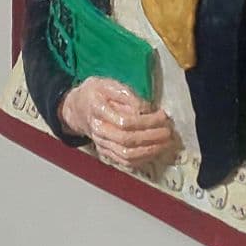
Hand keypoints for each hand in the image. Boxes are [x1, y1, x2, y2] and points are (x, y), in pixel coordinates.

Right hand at [59, 76, 173, 167]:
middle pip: (127, 140)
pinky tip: (155, 151)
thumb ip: (125, 93)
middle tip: (168, 131)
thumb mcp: (107, 83)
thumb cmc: (95, 93)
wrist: (77, 108)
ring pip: (126, 155)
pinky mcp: (106, 152)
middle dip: (152, 137)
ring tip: (166, 143)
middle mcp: (98, 130)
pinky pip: (124, 162)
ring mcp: (101, 144)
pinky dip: (142, 159)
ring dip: (150, 151)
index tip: (162, 115)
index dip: (146, 121)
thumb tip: (144, 107)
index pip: (124, 121)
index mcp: (98, 110)